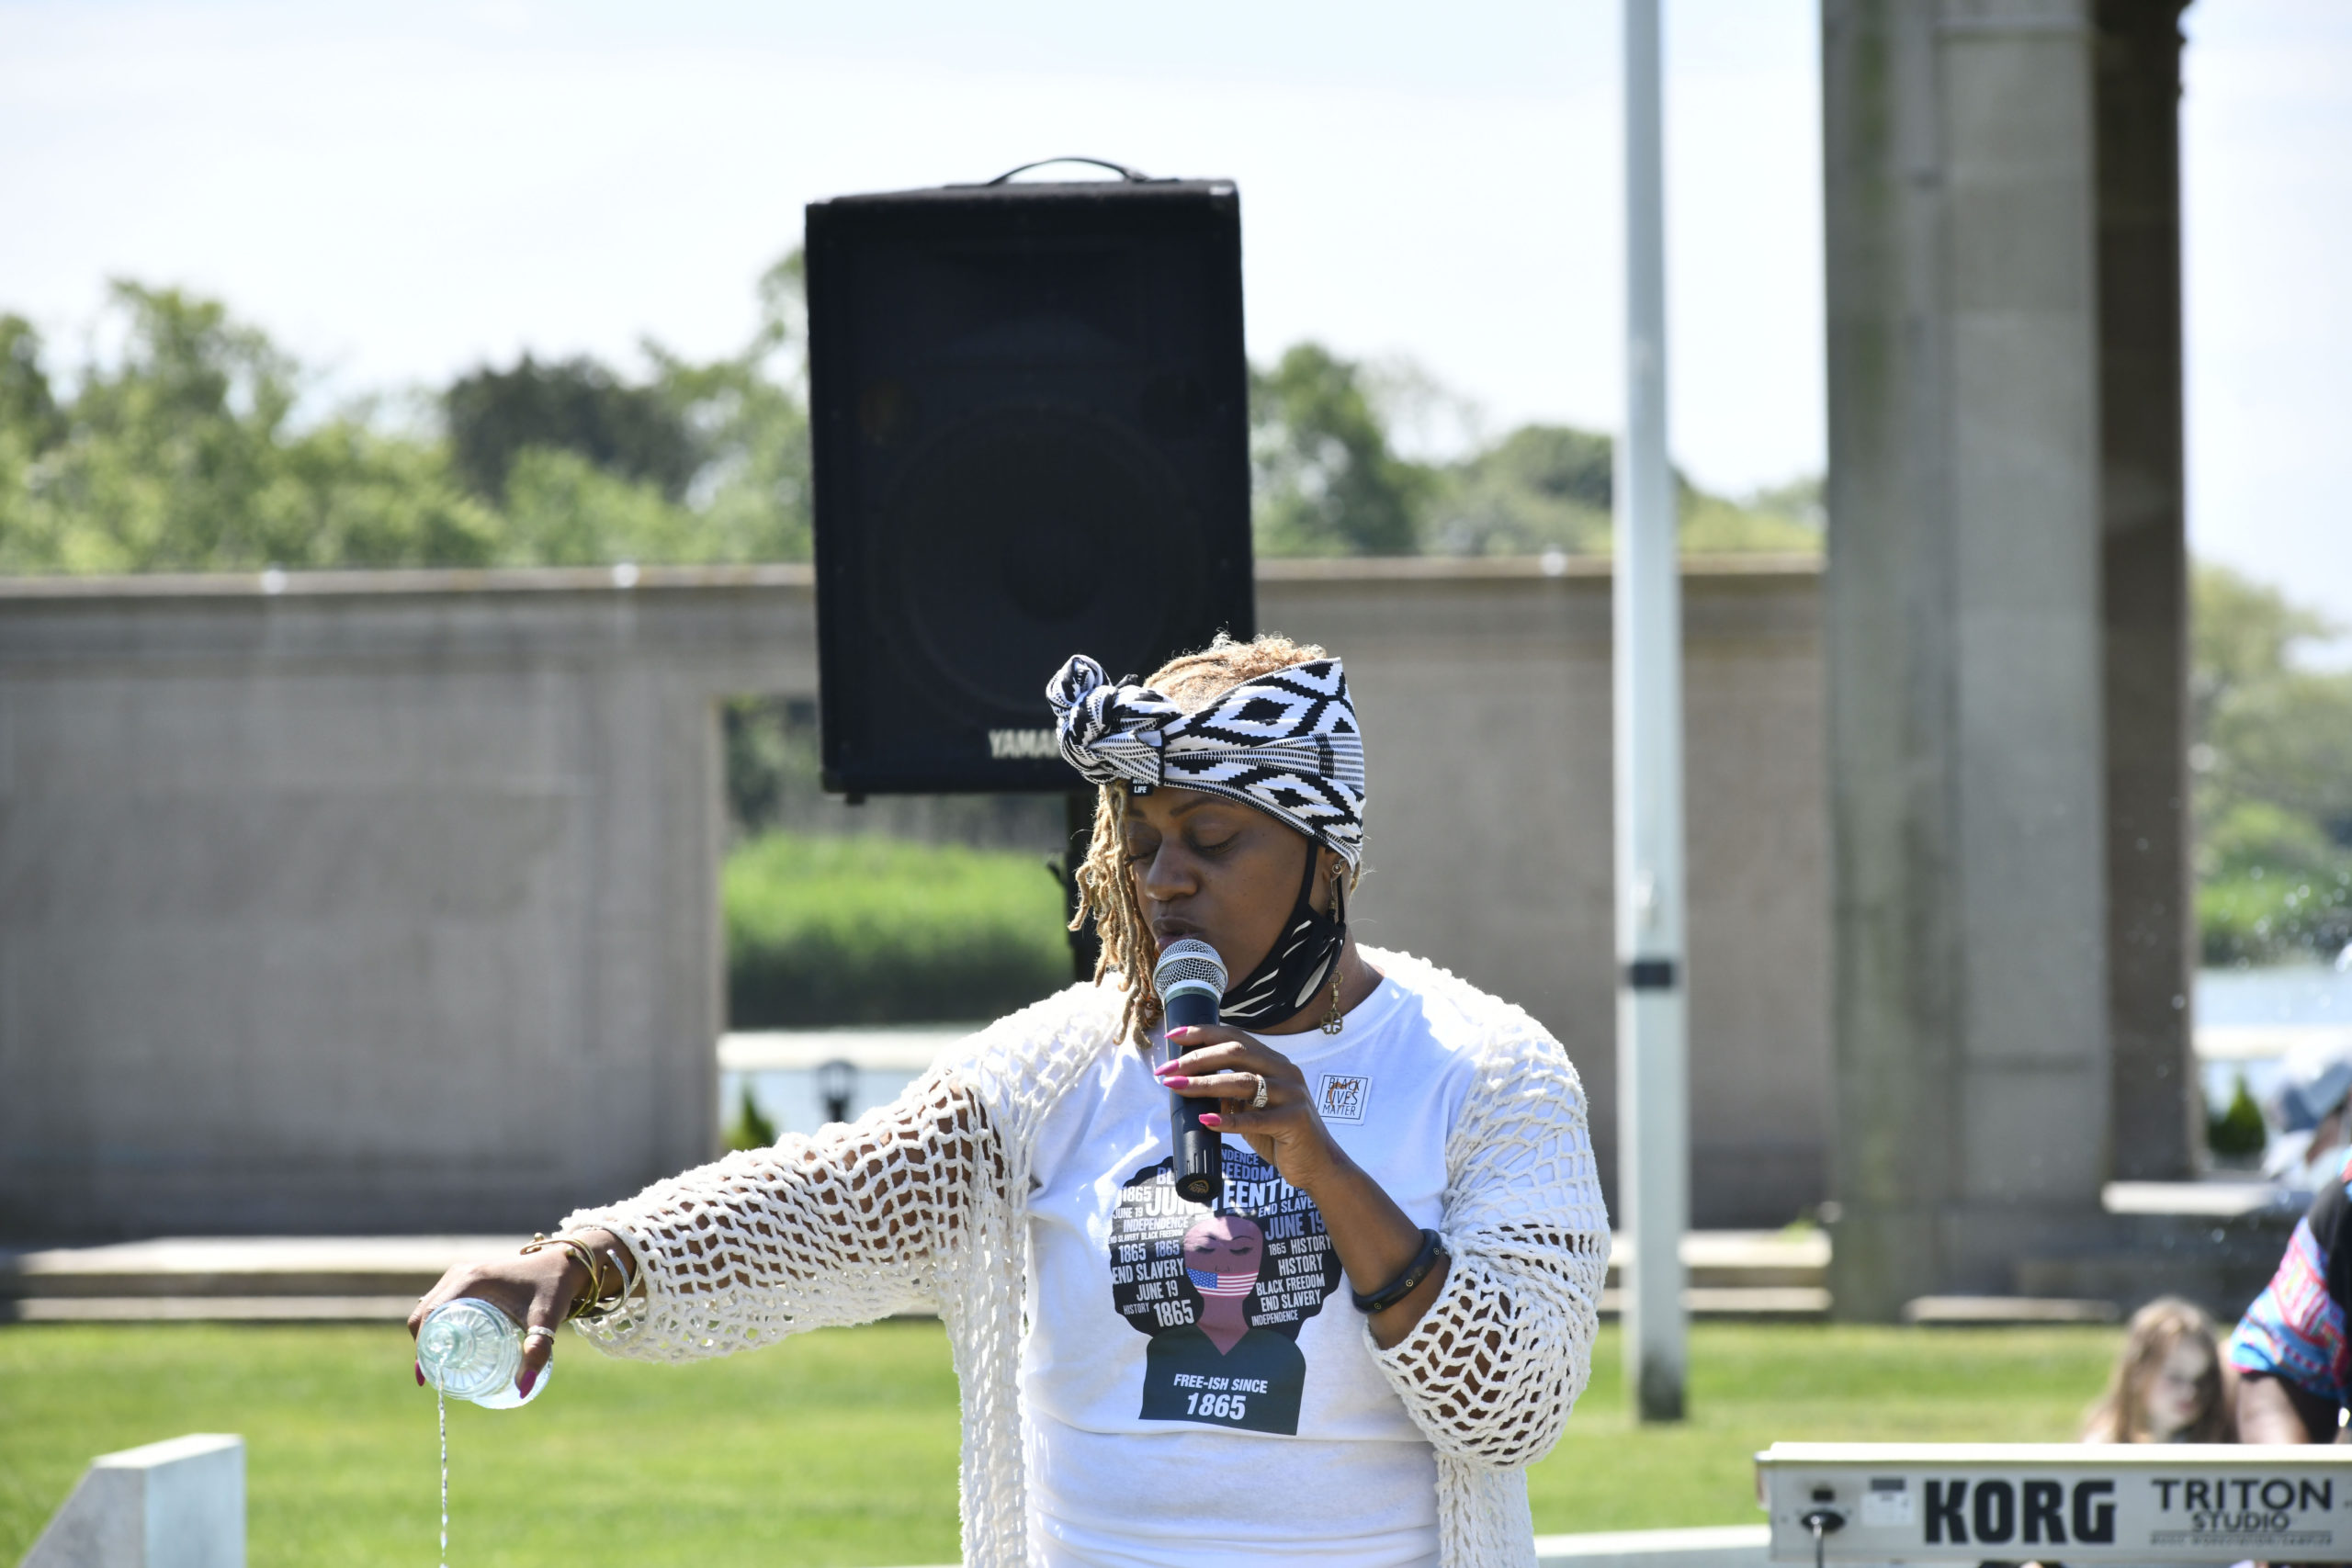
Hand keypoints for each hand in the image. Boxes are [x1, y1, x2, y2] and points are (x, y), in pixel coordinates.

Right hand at [405, 1242, 594, 1398]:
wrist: (565, 1264)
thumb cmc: (555, 1288)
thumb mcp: (546, 1320)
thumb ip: (537, 1352)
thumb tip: (523, 1389)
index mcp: (471, 1280)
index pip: (430, 1314)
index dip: (421, 1345)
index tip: (426, 1375)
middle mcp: (461, 1273)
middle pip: (425, 1313)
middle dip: (423, 1344)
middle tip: (434, 1376)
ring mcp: (463, 1273)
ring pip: (431, 1307)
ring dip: (428, 1334)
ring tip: (440, 1365)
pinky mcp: (469, 1278)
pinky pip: (442, 1302)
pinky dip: (438, 1323)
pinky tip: (448, 1346)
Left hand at [1155, 1026, 1344, 1191]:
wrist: (1317, 1165)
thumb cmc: (1279, 1135)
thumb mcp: (1250, 1108)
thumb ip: (1228, 1093)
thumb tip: (1188, 1082)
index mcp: (1273, 1062)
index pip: (1236, 1037)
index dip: (1203, 1033)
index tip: (1174, 1036)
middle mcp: (1285, 1071)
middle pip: (1237, 1053)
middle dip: (1197, 1059)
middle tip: (1167, 1070)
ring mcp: (1292, 1094)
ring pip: (1243, 1082)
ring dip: (1205, 1084)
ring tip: (1177, 1088)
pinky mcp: (1295, 1121)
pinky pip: (1256, 1118)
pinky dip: (1228, 1119)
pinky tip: (1206, 1121)